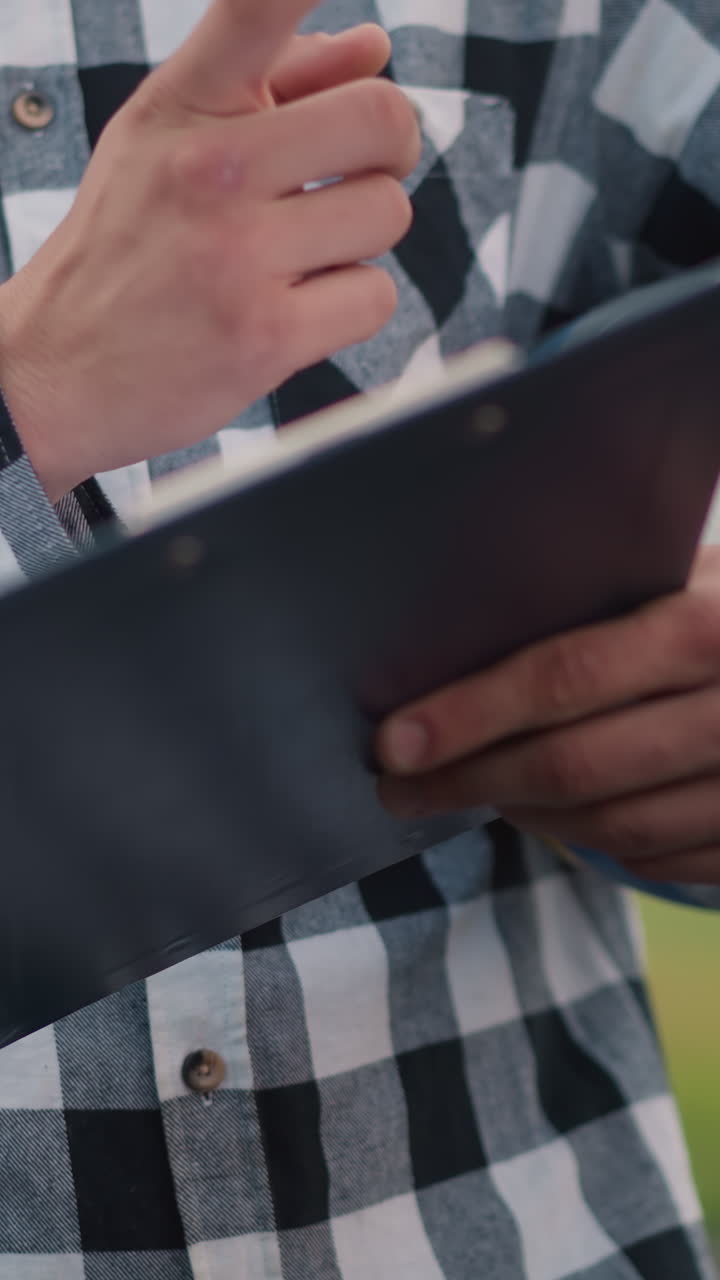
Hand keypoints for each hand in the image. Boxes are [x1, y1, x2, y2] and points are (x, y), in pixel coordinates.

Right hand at [0, 1, 418, 499]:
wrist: (54, 370)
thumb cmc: (126, 248)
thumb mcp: (169, 142)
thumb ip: (276, 84)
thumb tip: (374, 49)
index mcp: (184, 104)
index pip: (259, 4)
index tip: (368, 26)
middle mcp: (210, 169)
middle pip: (383, 119)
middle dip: (389, 152)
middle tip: (357, 177)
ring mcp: (239, 255)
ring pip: (387, 215)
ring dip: (359, 242)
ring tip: (300, 258)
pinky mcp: (266, 336)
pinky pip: (375, 297)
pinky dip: (348, 308)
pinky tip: (295, 309)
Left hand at [378, 546, 719, 883]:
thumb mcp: (693, 574)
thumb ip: (606, 604)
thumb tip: (470, 645)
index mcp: (712, 627)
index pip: (568, 676)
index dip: (471, 714)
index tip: (395, 741)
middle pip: (576, 766)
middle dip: (471, 781)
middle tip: (400, 788)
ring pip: (614, 828)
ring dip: (526, 818)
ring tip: (472, 795)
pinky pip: (661, 862)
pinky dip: (596, 844)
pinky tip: (554, 817)